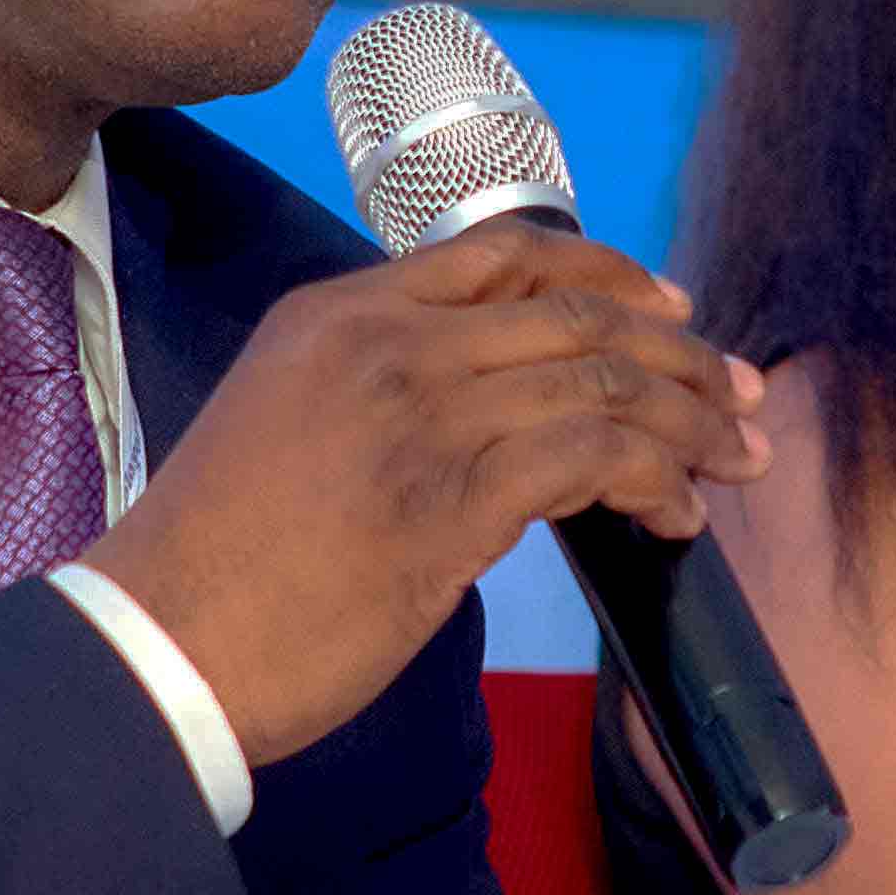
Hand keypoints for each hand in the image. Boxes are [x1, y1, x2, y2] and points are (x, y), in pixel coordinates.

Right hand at [94, 222, 771, 764]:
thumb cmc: (212, 564)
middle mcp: (386, 342)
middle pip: (575, 313)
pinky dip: (656, 481)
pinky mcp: (450, 501)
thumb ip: (377, 397)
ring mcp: (420, 415)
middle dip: (679, 355)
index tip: (671, 312)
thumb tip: (485, 429)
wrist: (158, 641)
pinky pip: (594, 458)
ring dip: (688, 423)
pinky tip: (677, 518)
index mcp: (337, 311)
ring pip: (602, 380)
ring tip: (736, 463)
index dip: (608, 275)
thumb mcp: (282, 426)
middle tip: (738, 397)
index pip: (504, 253)